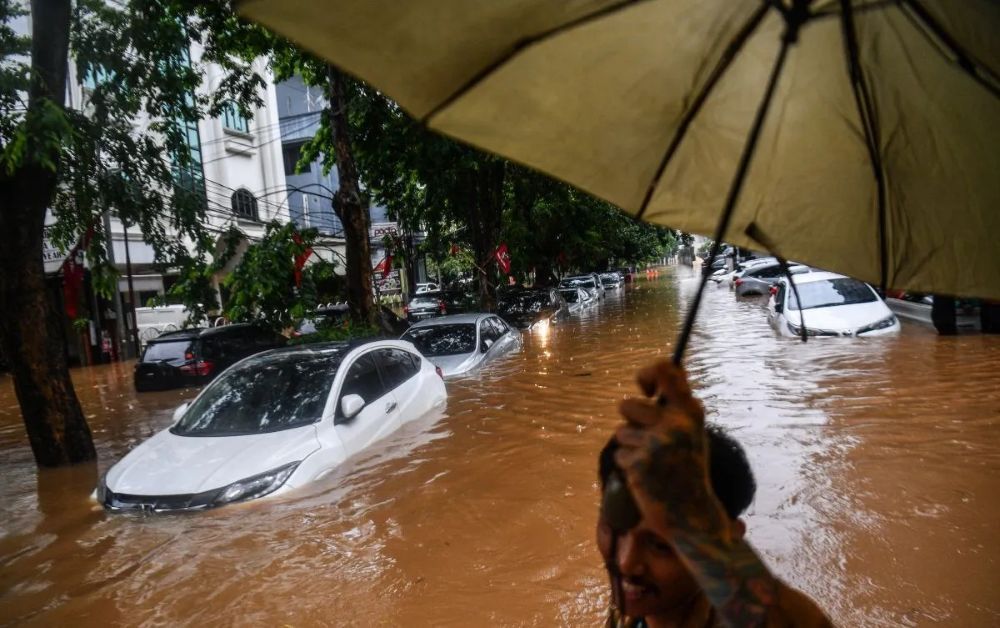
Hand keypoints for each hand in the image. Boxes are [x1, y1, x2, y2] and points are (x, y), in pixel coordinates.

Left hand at [613, 361, 728, 536]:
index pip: (665, 370)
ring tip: (652, 462)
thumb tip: (653, 378)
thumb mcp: (691, 433)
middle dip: (630, 421)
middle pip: (627, 404)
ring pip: (621, 431)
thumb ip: (675, 408)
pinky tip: (647, 477)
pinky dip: (629, 465)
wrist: (692, 514)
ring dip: (631, 446)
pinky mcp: (639, 463)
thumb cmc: (688, 469)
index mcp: (690, 412)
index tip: (645, 388)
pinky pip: (620, 453)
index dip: (647, 373)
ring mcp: (656, 443)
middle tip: (648, 441)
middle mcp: (675, 423)